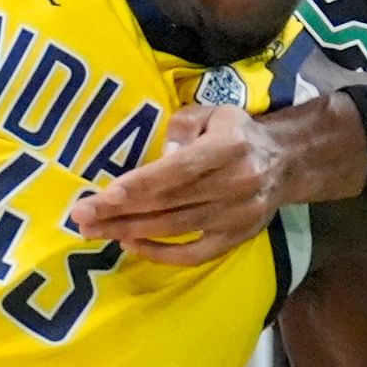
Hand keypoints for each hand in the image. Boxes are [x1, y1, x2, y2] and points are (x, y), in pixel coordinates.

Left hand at [66, 96, 358, 264]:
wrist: (285, 161)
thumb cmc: (235, 133)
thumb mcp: (211, 113)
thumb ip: (182, 126)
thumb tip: (161, 153)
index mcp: (229, 147)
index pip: (178, 170)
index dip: (140, 184)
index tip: (104, 196)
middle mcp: (236, 183)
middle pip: (170, 203)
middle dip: (121, 212)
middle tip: (81, 217)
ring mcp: (238, 216)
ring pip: (177, 229)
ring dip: (131, 232)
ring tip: (95, 231)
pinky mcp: (237, 238)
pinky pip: (195, 254)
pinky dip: (161, 254)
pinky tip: (131, 245)